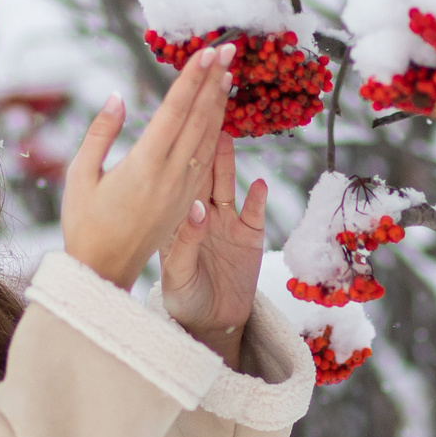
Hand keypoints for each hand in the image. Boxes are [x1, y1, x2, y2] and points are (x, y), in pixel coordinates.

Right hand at [61, 45, 232, 289]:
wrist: (104, 272)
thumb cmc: (84, 224)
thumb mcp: (80, 176)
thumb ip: (100, 134)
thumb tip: (118, 98)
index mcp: (144, 166)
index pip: (174, 112)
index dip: (192, 79)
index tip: (207, 52)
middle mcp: (170, 177)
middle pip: (198, 120)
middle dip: (214, 82)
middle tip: (229, 48)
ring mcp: (182, 191)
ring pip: (208, 140)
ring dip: (219, 105)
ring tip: (228, 75)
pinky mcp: (186, 203)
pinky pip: (206, 162)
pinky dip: (216, 134)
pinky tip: (220, 118)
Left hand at [157, 133, 265, 367]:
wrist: (210, 325)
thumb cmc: (184, 300)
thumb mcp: (177, 275)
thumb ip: (184, 243)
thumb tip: (197, 209)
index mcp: (176, 218)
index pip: (175, 177)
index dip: (177, 148)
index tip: (177, 122)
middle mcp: (200, 214)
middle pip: (201, 170)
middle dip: (203, 140)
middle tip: (204, 110)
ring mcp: (226, 223)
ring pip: (225, 182)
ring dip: (227, 159)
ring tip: (227, 132)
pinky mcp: (249, 237)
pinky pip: (254, 212)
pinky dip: (257, 199)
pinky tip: (259, 183)